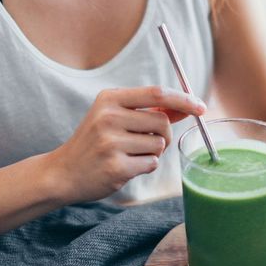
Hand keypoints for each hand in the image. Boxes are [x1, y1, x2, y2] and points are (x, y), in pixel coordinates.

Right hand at [46, 86, 205, 202]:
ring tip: (129, 154)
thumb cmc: (95, 141)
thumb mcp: (115, 117)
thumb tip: (188, 105)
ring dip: (152, 153)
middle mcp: (108, 117)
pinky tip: (125, 166)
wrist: (63, 172)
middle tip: (149, 142)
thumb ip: (150, 110)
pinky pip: (151, 164)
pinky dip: (145, 167)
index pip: (157, 93)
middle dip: (164, 134)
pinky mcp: (116, 167)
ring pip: (159, 145)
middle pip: (162, 122)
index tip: (201, 107)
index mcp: (109, 99)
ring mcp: (111, 143)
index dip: (183, 99)